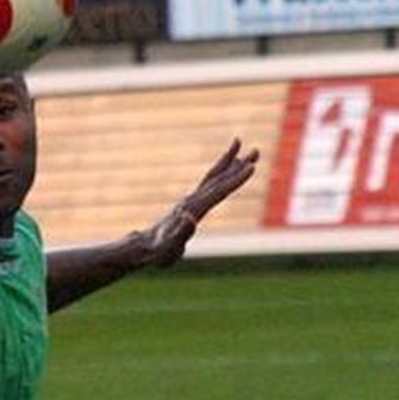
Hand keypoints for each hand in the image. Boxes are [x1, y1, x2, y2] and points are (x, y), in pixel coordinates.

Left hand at [142, 138, 259, 267]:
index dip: (236, 179)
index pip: (219, 191)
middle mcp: (192, 201)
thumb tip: (188, 217)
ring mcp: (190, 201)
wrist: (143, 248)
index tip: (251, 167)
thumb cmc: (158, 251)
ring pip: (213, 177)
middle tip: (256, 150)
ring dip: (229, 163)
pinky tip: (225, 172)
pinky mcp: (188, 205)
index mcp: (193, 209)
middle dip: (238, 165)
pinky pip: (208, 185)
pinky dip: (219, 174)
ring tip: (242, 148)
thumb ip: (179, 232)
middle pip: (218, 178)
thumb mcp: (169, 246)